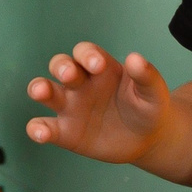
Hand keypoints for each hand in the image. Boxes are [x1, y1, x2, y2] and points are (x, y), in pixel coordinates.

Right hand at [24, 41, 174, 163]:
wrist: (148, 139)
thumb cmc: (148, 108)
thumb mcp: (153, 92)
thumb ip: (146, 76)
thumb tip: (135, 58)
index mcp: (100, 68)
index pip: (85, 52)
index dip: (87, 55)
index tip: (98, 65)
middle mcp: (80, 83)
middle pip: (60, 65)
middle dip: (61, 67)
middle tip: (69, 75)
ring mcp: (70, 107)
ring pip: (46, 91)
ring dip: (39, 88)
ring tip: (40, 92)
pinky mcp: (66, 132)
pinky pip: (46, 127)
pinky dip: (37, 128)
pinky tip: (39, 132)